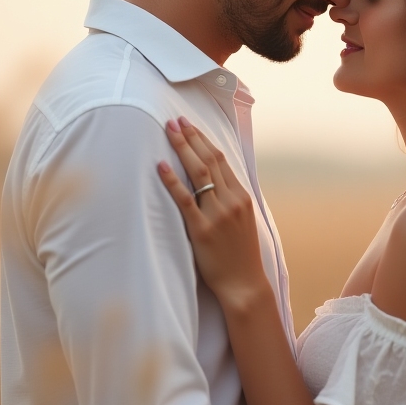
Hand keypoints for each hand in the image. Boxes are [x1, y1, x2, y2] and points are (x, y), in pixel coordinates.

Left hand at [158, 118, 268, 306]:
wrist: (244, 284)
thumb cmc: (240, 254)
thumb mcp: (243, 221)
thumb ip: (231, 200)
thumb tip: (216, 181)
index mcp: (242, 197)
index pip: (221, 160)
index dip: (203, 140)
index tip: (190, 125)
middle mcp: (231, 201)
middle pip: (209, 160)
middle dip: (191, 138)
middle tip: (175, 120)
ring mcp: (217, 215)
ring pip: (198, 174)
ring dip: (182, 149)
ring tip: (169, 132)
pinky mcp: (202, 230)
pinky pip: (185, 200)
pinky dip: (172, 181)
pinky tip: (161, 166)